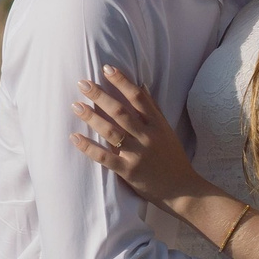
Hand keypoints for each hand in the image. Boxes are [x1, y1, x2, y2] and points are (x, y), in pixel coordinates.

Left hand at [72, 69, 208, 213]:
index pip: (138, 97)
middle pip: (121, 111)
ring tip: (76, 105)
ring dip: (92, 117)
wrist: (183, 190)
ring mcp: (138, 154)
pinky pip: (105, 158)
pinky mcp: (129, 171)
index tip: (106, 69)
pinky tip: (75, 137)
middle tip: (82, 83)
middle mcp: (148, 137)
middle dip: (100, 96)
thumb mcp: (167, 131)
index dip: (122, 82)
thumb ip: (153, 110)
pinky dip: (89, 147)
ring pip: (111, 132)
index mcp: (158, 125)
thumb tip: (141, 86)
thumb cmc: (173, 159)